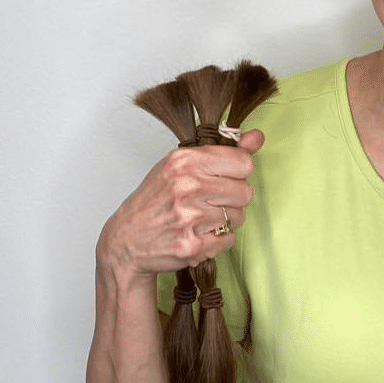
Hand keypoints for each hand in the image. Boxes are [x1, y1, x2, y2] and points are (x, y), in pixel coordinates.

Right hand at [97, 129, 263, 277]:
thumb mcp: (182, 166)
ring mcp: (191, 218)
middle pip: (245, 192)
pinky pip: (229, 239)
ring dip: (224, 221)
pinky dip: (217, 240)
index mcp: (185, 161)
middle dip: (232, 199)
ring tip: (199, 219)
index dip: (238, 172)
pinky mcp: (194, 245)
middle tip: (208, 202)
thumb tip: (257, 137)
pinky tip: (196, 234)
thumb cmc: (156, 200)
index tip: (224, 177)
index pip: (244, 162)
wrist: (126, 239)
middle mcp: (188, 187)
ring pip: (238, 217)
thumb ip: (224, 151)